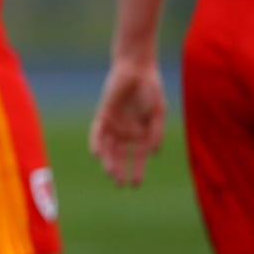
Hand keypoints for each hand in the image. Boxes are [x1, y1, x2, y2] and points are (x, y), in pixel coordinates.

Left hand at [89, 58, 165, 186]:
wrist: (138, 69)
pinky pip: (97, 131)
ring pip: (108, 146)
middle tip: (120, 184)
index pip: (138, 157)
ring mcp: (114, 123)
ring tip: (110, 174)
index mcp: (141, 132)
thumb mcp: (157, 114)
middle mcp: (126, 130)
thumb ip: (156, 133)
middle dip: (120, 170)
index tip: (136, 185)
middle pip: (121, 155)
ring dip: (108, 160)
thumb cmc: (151, 89)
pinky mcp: (103, 113)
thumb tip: (152, 154)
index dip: (137, 170)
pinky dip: (96, 142)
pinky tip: (96, 154)